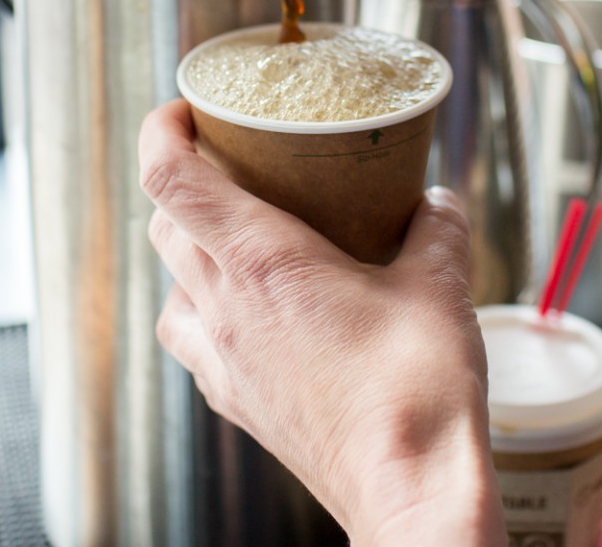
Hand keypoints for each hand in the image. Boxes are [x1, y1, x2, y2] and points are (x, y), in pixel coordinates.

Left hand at [139, 99, 505, 546]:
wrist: (408, 491)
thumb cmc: (416, 392)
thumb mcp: (440, 286)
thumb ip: (436, 229)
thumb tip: (437, 201)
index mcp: (262, 259)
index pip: (169, 177)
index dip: (161, 130)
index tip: (182, 110)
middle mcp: (224, 305)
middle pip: (164, 222)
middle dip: (183, 182)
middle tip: (229, 166)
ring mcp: (222, 357)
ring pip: (169, 284)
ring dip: (188, 249)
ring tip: (236, 238)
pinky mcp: (234, 400)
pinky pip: (190, 340)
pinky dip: (201, 311)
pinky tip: (246, 314)